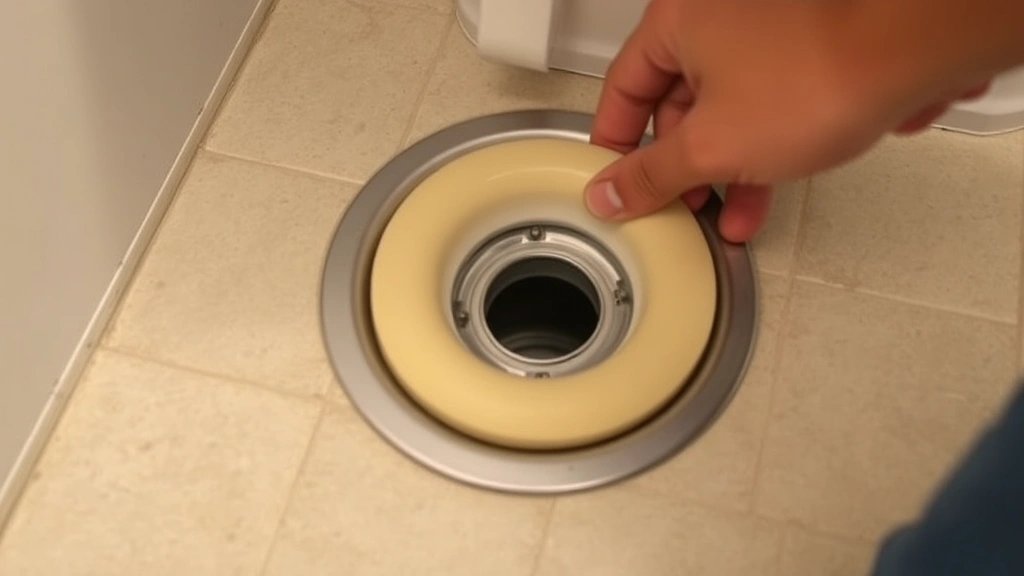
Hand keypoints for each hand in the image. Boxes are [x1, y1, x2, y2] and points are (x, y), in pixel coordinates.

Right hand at [585, 0, 992, 242]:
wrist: (911, 53)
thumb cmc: (817, 75)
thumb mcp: (711, 146)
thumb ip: (651, 174)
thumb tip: (610, 193)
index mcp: (679, 22)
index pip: (623, 88)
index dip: (613, 143)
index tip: (614, 181)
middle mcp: (719, 17)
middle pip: (676, 100)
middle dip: (680, 164)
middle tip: (677, 203)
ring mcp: (767, 31)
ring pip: (726, 108)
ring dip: (724, 166)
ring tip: (729, 213)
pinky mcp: (806, 50)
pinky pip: (767, 104)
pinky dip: (761, 145)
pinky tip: (769, 187)